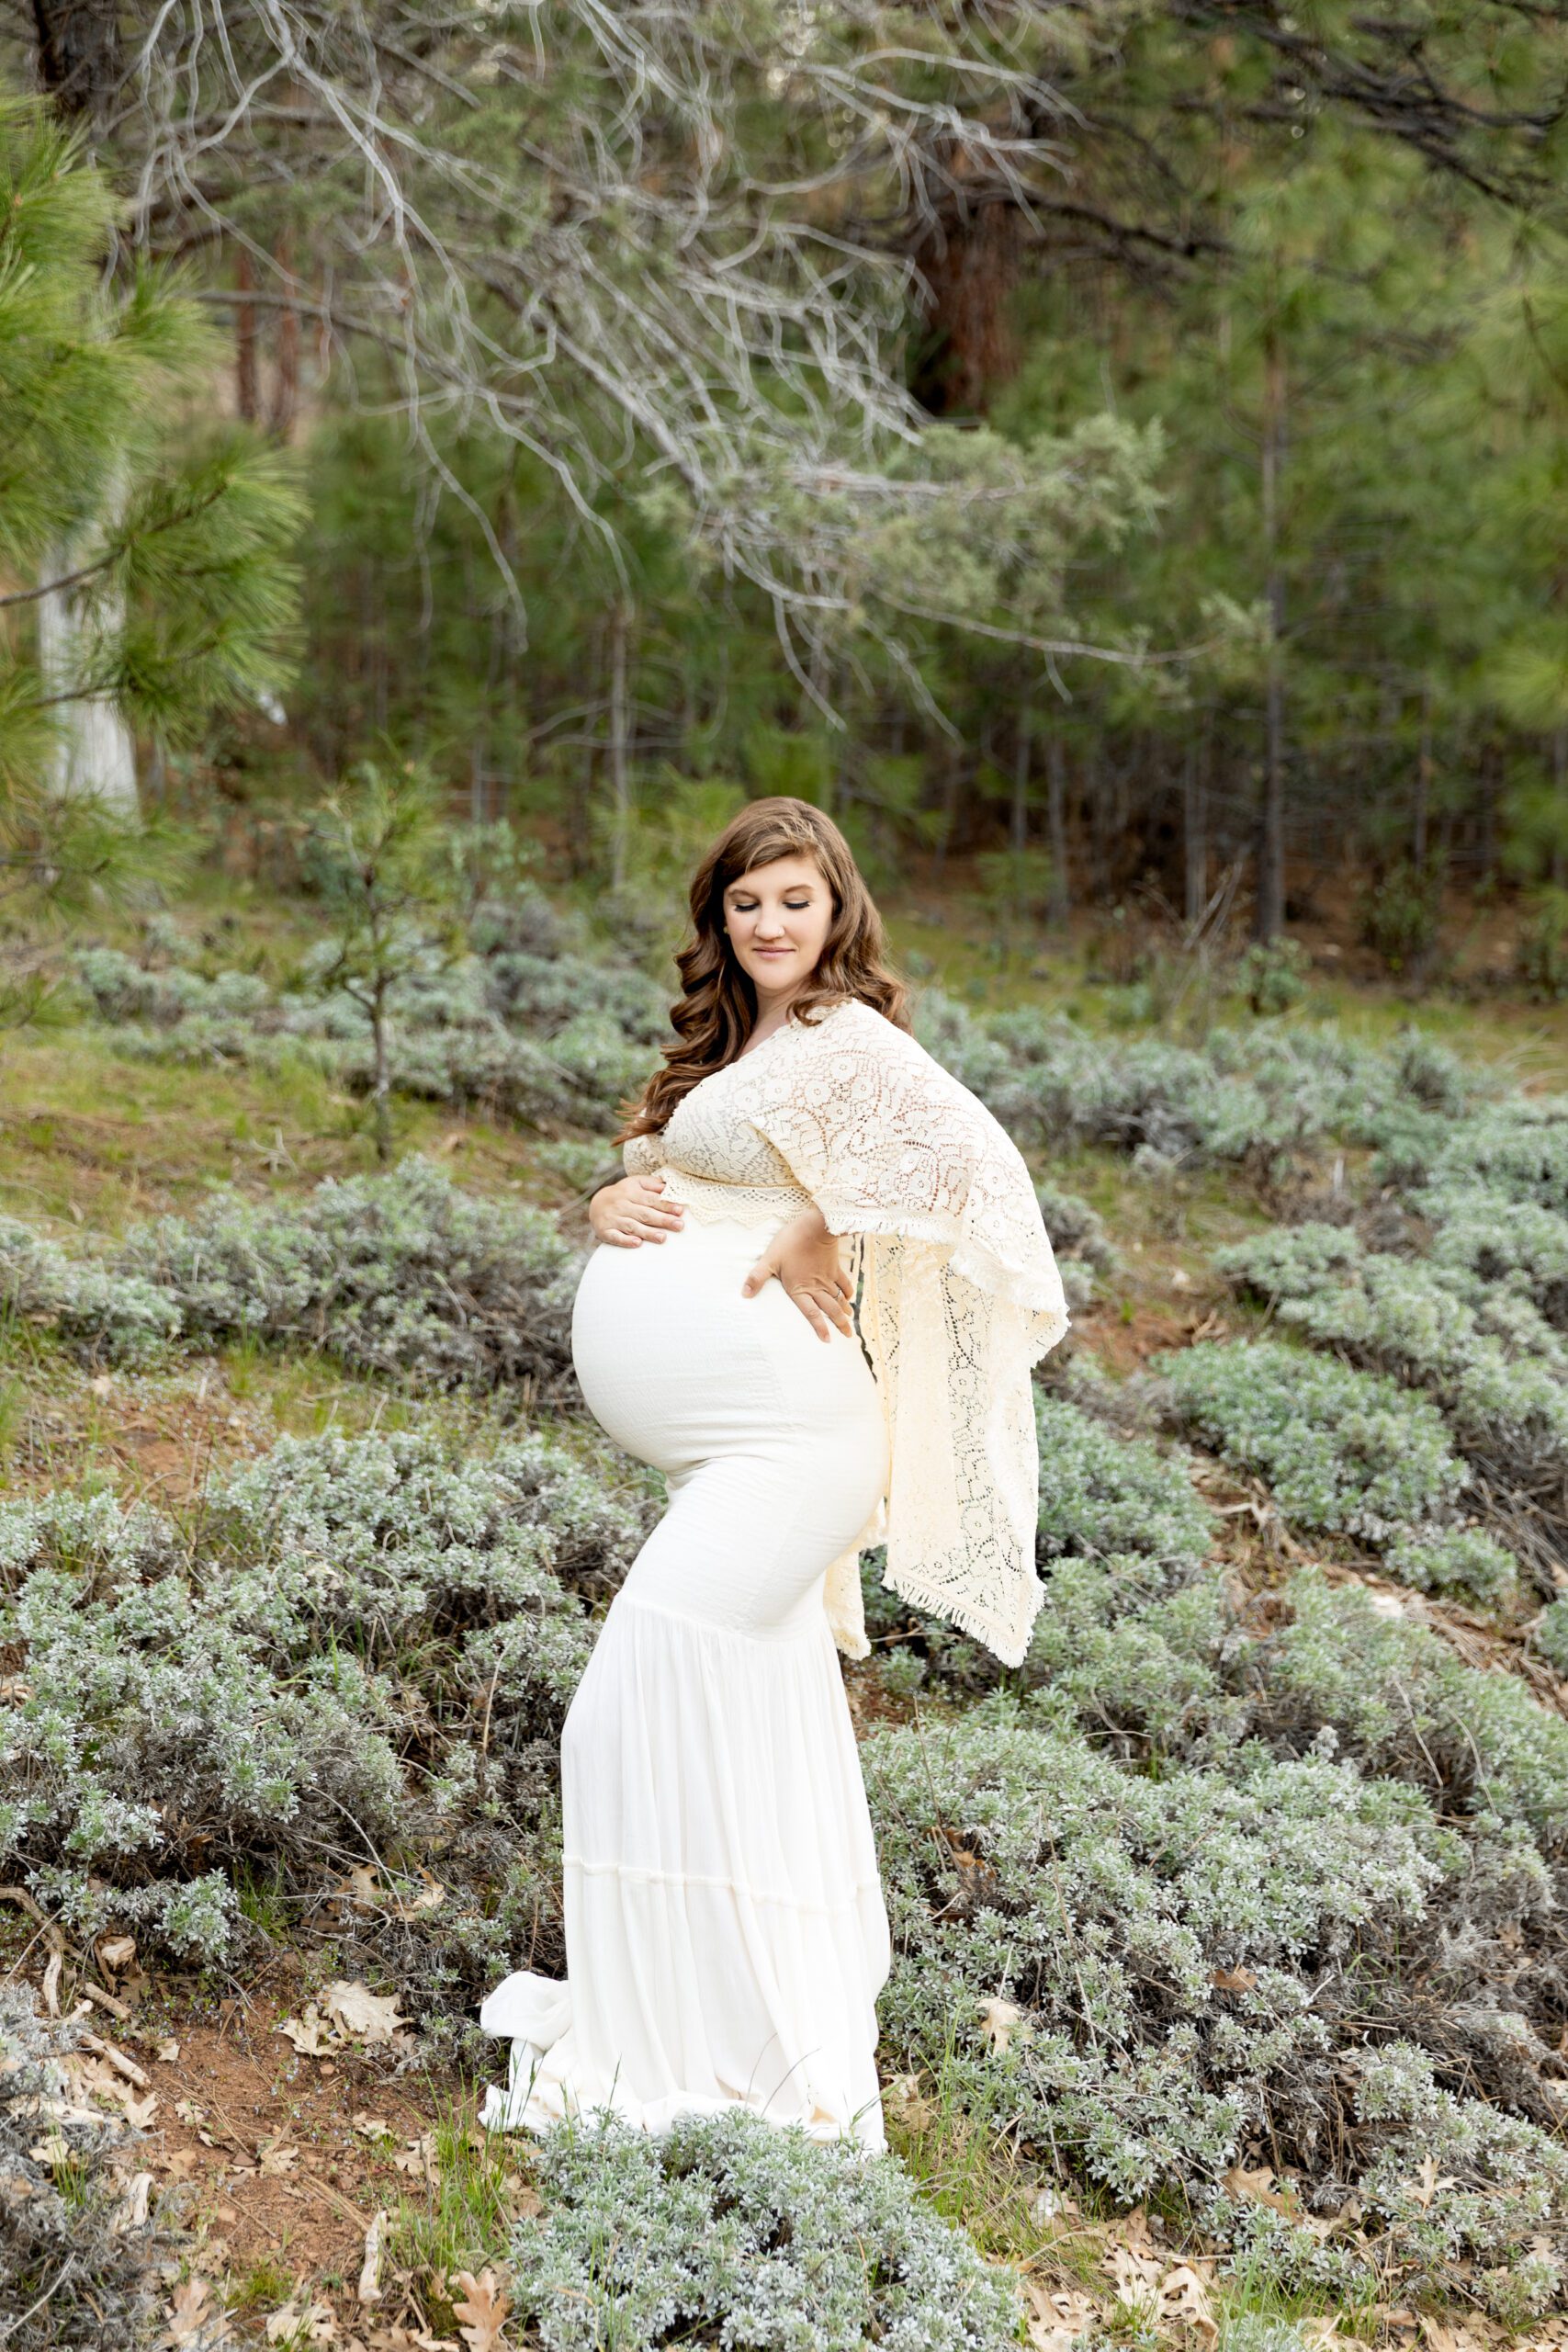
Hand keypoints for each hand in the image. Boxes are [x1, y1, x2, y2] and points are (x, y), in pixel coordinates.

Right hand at [589, 1172, 685, 1247]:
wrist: (596, 1203)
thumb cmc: (624, 1194)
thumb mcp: (636, 1183)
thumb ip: (653, 1184)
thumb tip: (670, 1187)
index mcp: (631, 1191)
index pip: (651, 1199)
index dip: (666, 1205)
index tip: (679, 1210)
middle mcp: (621, 1205)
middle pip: (644, 1213)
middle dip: (662, 1220)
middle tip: (678, 1225)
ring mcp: (613, 1218)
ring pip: (632, 1226)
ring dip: (647, 1232)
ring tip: (662, 1238)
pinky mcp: (605, 1231)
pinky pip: (615, 1237)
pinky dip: (625, 1241)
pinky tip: (637, 1243)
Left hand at [742, 1206, 853, 1341]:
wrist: (815, 1227)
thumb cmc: (790, 1243)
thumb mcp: (769, 1260)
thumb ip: (757, 1278)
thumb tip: (744, 1294)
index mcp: (800, 1289)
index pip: (811, 1313)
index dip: (819, 1327)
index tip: (827, 1340)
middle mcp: (816, 1287)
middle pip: (830, 1309)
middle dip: (839, 1324)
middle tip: (848, 1336)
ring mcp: (827, 1277)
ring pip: (838, 1299)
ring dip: (845, 1311)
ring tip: (850, 1321)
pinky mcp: (834, 1266)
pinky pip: (844, 1282)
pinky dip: (847, 1291)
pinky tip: (849, 1297)